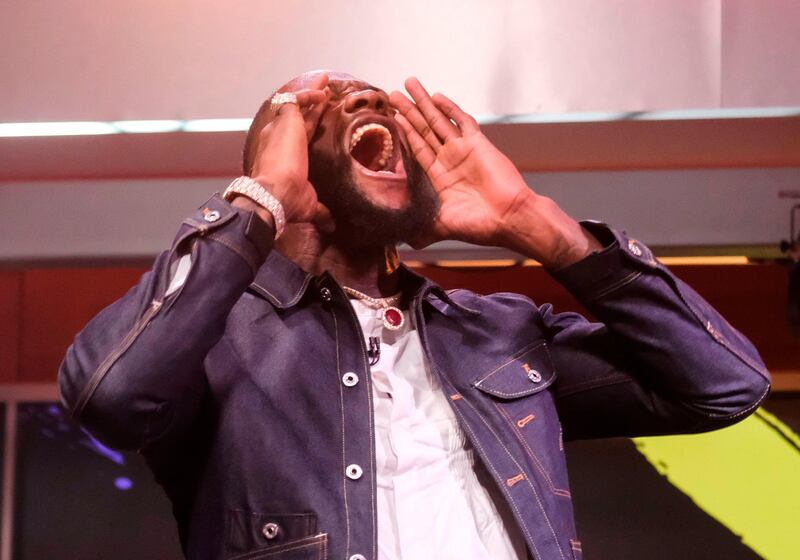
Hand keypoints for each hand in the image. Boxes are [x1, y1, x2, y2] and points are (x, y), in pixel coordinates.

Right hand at [249, 73, 333, 230]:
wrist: (274, 195)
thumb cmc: (287, 202)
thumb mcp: (309, 204)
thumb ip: (321, 211)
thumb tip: (331, 223)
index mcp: (283, 156)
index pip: (299, 135)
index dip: (310, 124)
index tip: (320, 115)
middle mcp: (277, 138)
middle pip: (296, 115)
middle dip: (310, 102)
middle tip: (324, 91)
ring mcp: (279, 128)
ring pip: (295, 103)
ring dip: (311, 92)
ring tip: (325, 82)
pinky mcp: (285, 120)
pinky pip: (295, 99)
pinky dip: (309, 94)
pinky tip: (324, 93)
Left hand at [390, 78, 599, 266]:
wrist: (510, 218)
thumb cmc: (479, 225)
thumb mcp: (442, 226)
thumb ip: (423, 229)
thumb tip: (408, 242)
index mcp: (438, 179)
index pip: (416, 150)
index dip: (403, 134)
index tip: (389, 119)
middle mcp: (448, 161)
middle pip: (423, 130)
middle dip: (408, 112)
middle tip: (392, 94)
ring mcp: (463, 150)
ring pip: (438, 121)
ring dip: (423, 103)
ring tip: (408, 84)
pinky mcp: (479, 144)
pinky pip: (462, 122)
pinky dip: (450, 109)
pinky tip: (436, 97)